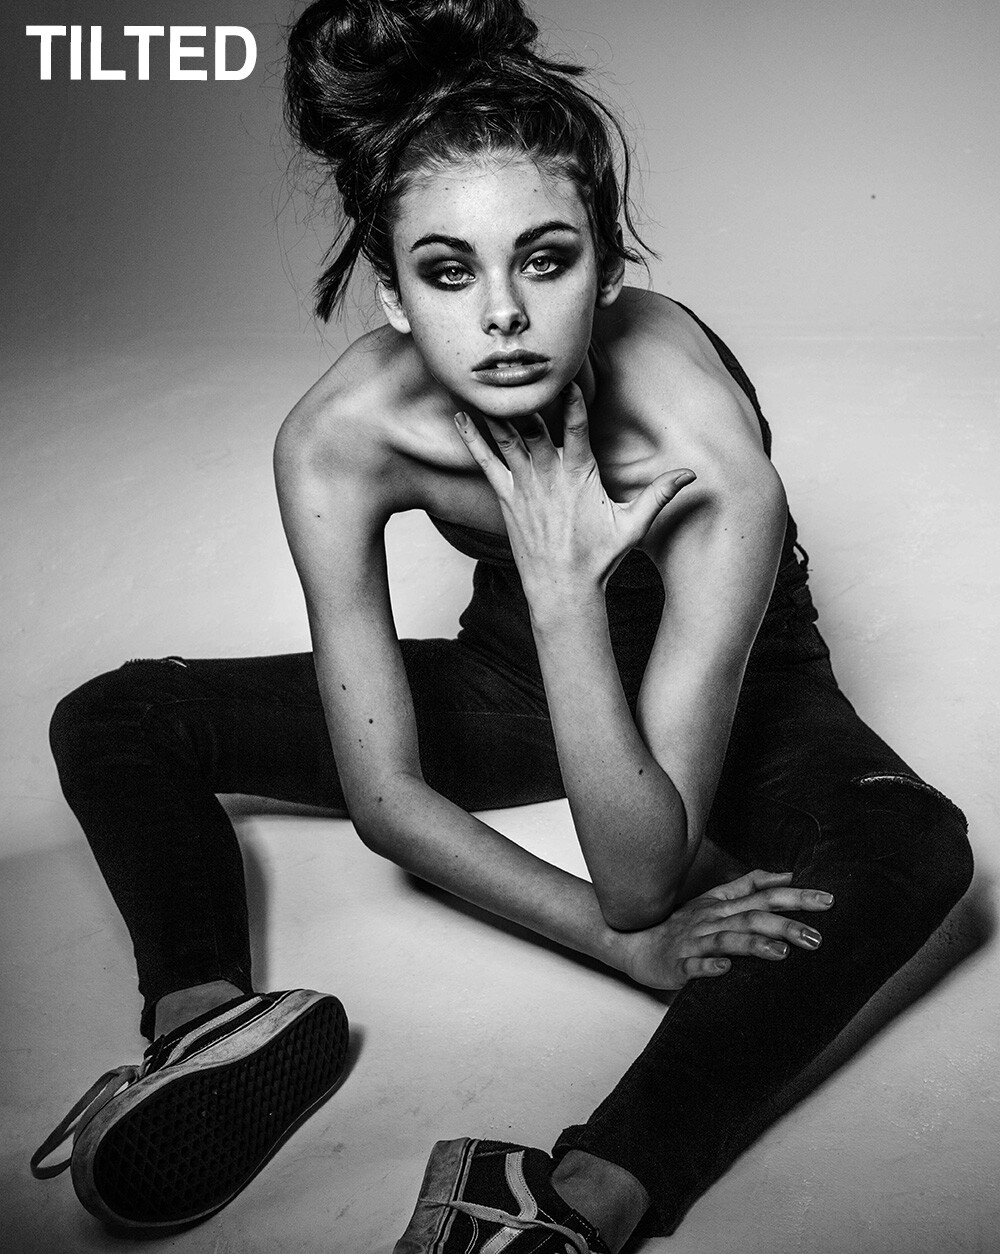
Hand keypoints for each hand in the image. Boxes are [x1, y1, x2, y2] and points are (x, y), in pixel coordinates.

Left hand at [453, 384, 695, 598]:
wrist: (562, 589)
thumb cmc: (598, 557)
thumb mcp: (634, 525)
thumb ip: (660, 494)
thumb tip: (692, 474)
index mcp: (580, 475)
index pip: (576, 428)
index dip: (572, 400)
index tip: (569, 373)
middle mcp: (549, 476)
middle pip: (535, 425)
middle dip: (527, 395)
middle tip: (515, 363)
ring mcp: (524, 486)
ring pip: (507, 437)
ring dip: (495, 408)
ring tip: (482, 379)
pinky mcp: (506, 498)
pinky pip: (486, 461)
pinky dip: (473, 438)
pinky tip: (461, 418)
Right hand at [610, 868, 833, 990]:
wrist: (634, 944)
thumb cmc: (680, 925)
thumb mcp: (713, 900)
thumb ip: (749, 886)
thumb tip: (786, 876)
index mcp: (722, 906)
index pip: (764, 897)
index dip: (795, 897)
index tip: (828, 901)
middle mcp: (711, 920)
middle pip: (752, 918)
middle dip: (785, 925)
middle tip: (817, 937)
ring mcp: (694, 942)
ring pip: (727, 940)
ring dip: (754, 945)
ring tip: (782, 953)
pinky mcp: (677, 965)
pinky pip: (694, 966)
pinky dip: (710, 965)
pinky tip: (726, 968)